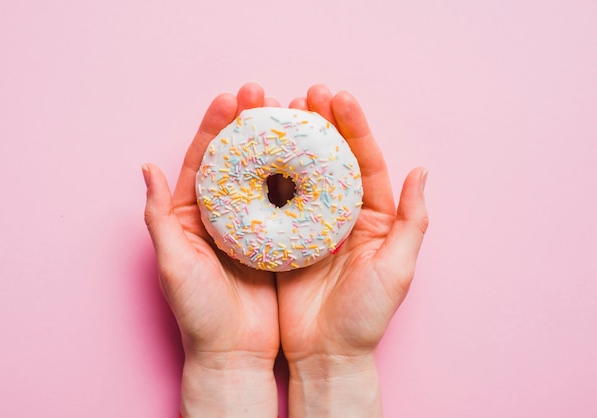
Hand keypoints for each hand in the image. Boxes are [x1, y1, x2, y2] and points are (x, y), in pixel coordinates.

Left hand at [143, 83, 281, 416]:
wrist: (234, 354)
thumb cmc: (198, 313)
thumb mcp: (173, 264)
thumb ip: (158, 217)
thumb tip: (147, 168)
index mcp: (192, 216)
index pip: (203, 161)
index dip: (215, 128)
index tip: (231, 98)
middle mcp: (223, 215)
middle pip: (237, 160)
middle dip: (249, 125)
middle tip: (265, 95)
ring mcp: (253, 227)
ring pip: (266, 176)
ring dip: (278, 146)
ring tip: (293, 116)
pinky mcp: (279, 242)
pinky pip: (289, 203)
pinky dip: (299, 180)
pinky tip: (312, 158)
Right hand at [276, 85, 428, 416]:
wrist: (326, 355)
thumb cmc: (365, 317)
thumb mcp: (398, 270)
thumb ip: (412, 221)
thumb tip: (420, 171)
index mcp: (373, 217)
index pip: (364, 162)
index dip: (352, 128)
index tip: (337, 97)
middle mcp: (340, 215)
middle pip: (329, 160)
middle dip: (319, 124)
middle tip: (304, 94)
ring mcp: (309, 225)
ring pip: (299, 174)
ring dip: (290, 143)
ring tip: (278, 112)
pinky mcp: (282, 239)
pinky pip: (274, 200)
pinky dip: (266, 175)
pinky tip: (256, 153)